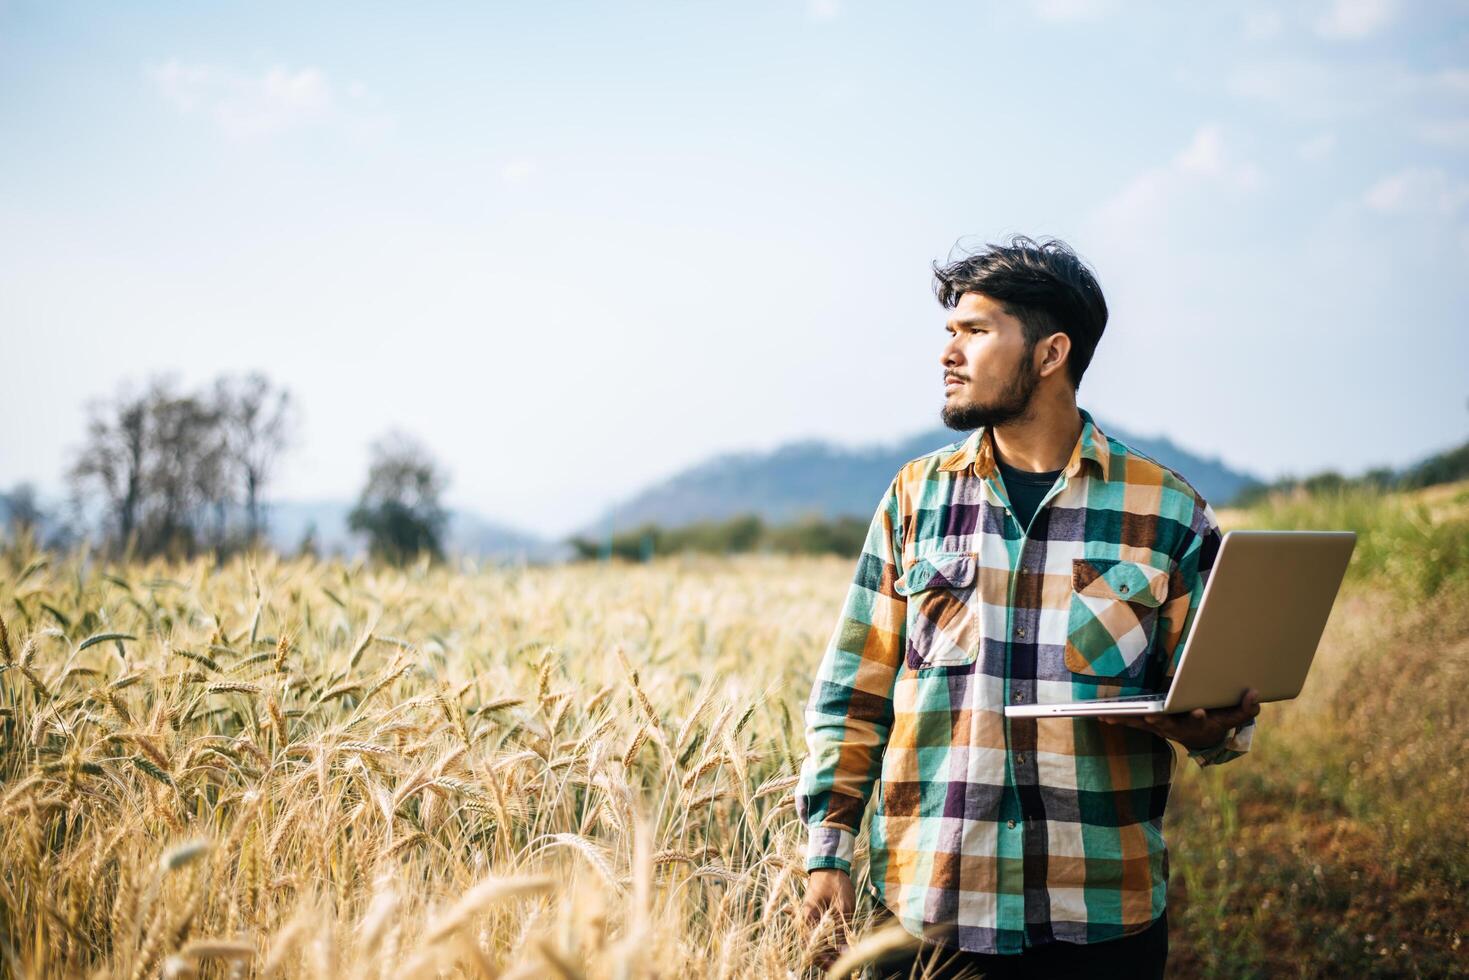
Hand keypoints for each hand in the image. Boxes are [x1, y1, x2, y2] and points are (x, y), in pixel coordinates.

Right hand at [801, 868, 854, 971]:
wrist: (830, 864)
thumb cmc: (836, 882)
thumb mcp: (843, 906)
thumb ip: (842, 930)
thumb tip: (845, 953)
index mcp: (809, 916)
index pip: (812, 945)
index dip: (823, 959)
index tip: (837, 967)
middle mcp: (805, 918)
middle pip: (812, 946)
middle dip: (825, 958)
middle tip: (841, 967)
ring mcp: (809, 916)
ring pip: (815, 940)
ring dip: (826, 951)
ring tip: (841, 960)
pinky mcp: (815, 914)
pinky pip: (818, 933)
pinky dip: (827, 942)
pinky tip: (837, 948)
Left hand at [1101, 687, 1260, 749]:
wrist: (1203, 739)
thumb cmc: (1218, 721)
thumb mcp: (1235, 716)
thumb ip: (1246, 708)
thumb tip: (1255, 694)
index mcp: (1199, 724)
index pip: (1201, 721)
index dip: (1200, 717)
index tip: (1199, 711)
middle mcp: (1179, 729)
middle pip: (1168, 724)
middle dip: (1160, 720)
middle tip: (1151, 715)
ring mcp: (1162, 728)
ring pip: (1144, 724)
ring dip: (1129, 720)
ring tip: (1110, 716)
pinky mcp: (1150, 725)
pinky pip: (1133, 722)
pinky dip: (1119, 719)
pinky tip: (1101, 715)